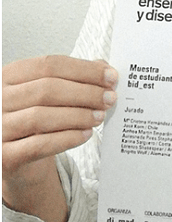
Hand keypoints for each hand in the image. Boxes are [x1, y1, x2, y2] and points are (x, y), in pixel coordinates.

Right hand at [2, 55, 117, 221]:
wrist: (19, 156)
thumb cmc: (38, 118)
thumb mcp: (53, 92)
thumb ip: (77, 76)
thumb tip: (104, 69)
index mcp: (10, 75)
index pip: (50, 64)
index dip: (85, 70)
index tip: (111, 77)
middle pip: (47, 89)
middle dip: (86, 93)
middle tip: (109, 98)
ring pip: (42, 117)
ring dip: (78, 116)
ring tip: (100, 116)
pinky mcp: (4, 156)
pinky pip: (39, 145)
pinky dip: (67, 138)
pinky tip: (86, 134)